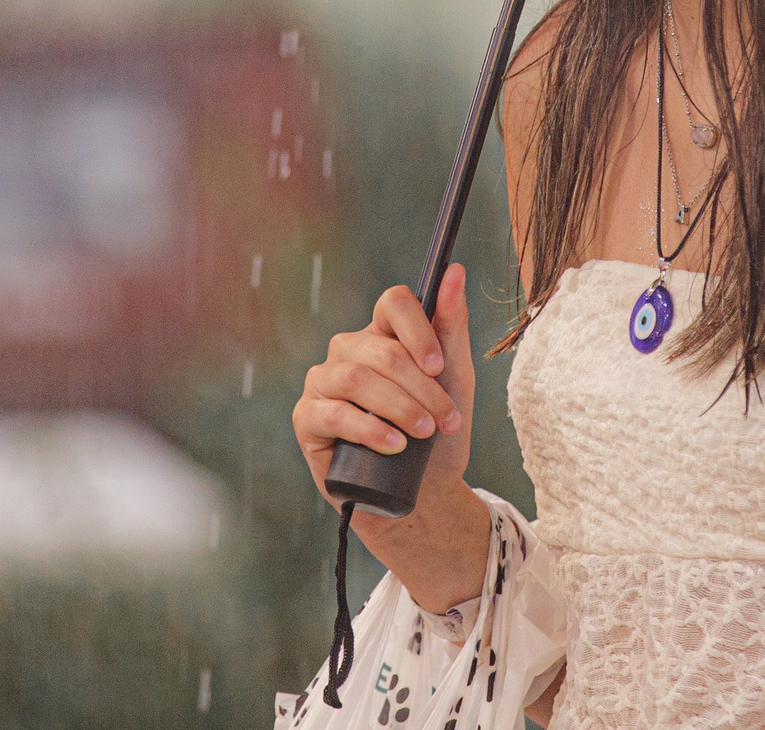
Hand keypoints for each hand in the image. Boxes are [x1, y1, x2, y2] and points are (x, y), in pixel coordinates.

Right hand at [292, 262, 476, 515]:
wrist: (422, 493)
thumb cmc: (436, 434)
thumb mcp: (455, 381)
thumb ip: (452, 326)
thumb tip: (456, 271)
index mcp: (382, 334)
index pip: (392, 302)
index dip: (417, 328)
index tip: (439, 366)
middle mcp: (348, 351)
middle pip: (379, 349)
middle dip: (420, 387)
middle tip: (444, 420)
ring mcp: (323, 383)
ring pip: (355, 378)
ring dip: (398, 406)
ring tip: (423, 433)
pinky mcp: (308, 418)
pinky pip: (332, 412)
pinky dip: (368, 428)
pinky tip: (393, 444)